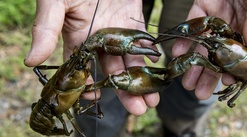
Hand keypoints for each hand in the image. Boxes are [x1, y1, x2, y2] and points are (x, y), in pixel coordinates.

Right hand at [24, 0, 158, 115]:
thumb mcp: (56, 2)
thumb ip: (45, 28)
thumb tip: (31, 61)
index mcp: (78, 39)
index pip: (81, 70)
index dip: (86, 86)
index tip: (94, 99)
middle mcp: (100, 41)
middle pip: (111, 71)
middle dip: (123, 90)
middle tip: (137, 108)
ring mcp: (118, 33)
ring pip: (130, 62)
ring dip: (141, 80)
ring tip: (152, 99)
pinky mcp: (135, 23)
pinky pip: (143, 44)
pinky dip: (151, 59)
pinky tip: (157, 72)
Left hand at [172, 0, 246, 98]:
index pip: (241, 54)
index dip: (233, 69)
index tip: (225, 83)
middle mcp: (232, 26)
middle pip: (219, 55)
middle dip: (209, 74)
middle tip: (198, 93)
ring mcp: (215, 18)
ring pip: (203, 45)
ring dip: (193, 63)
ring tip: (184, 81)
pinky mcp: (201, 7)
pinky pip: (190, 26)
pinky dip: (182, 38)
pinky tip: (176, 52)